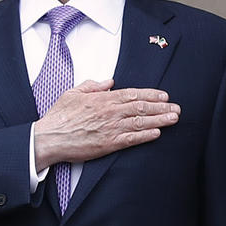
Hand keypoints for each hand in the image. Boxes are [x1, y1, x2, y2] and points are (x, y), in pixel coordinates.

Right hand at [33, 79, 179, 167]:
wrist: (49, 138)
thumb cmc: (59, 116)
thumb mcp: (74, 93)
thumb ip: (93, 86)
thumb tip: (109, 82)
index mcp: (103, 99)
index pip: (133, 94)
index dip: (151, 94)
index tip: (165, 96)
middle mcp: (110, 112)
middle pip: (142, 107)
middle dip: (162, 107)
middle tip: (176, 108)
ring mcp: (111, 128)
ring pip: (141, 122)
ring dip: (160, 120)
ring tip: (174, 119)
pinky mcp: (108, 144)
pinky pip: (131, 139)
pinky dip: (146, 136)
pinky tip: (157, 133)